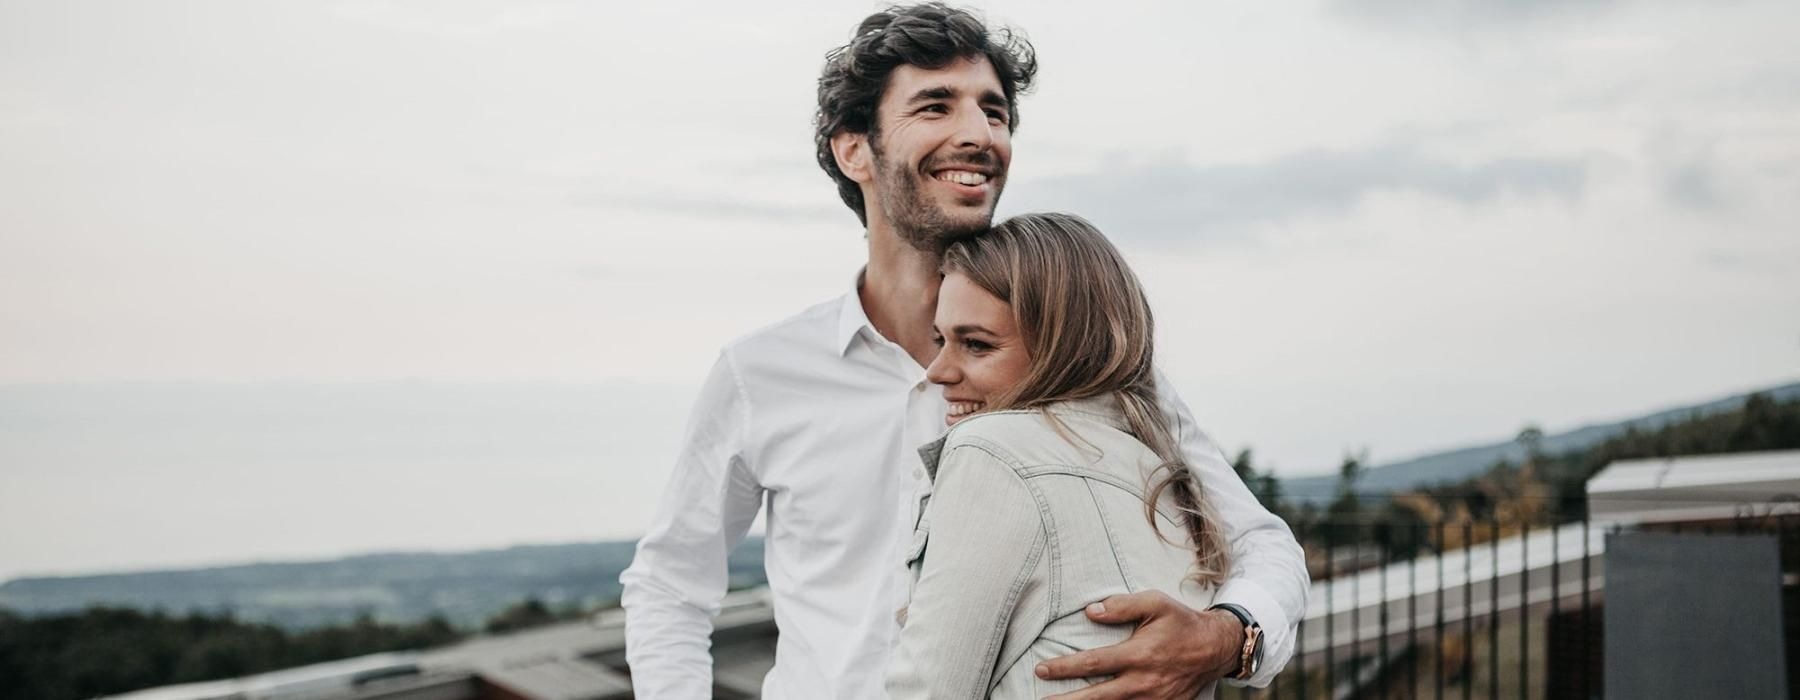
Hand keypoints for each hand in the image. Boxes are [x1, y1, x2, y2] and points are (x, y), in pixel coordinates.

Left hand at [1034, 591, 1242, 698]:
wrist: (1215, 648)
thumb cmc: (1181, 622)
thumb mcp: (1155, 603)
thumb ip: (1122, 606)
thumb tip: (1090, 611)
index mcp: (1139, 655)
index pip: (1093, 664)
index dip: (1064, 668)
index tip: (1041, 670)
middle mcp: (1143, 682)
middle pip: (1096, 697)